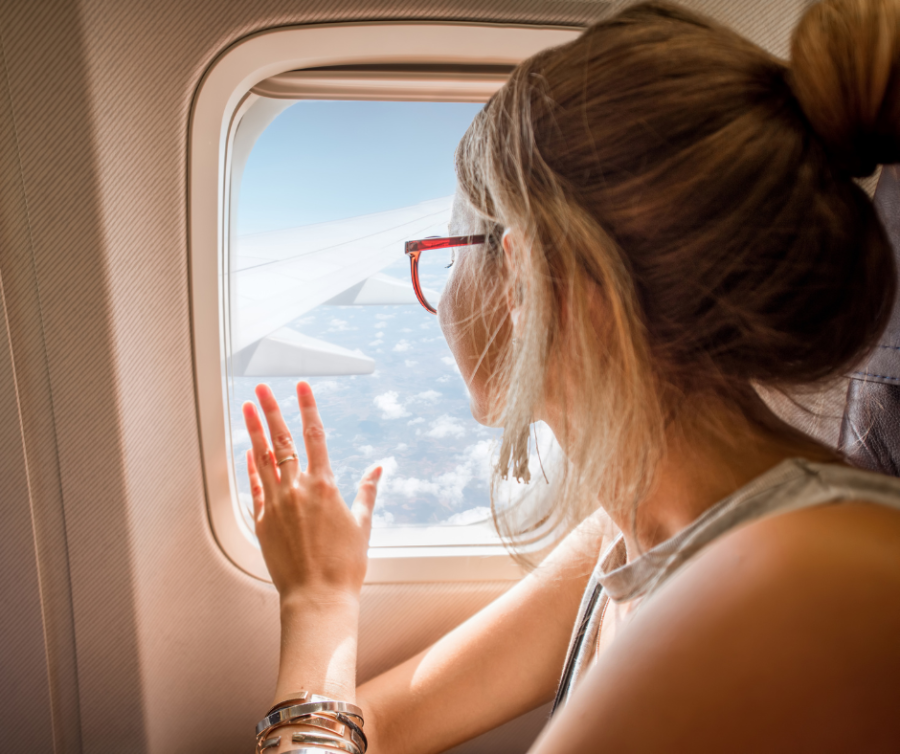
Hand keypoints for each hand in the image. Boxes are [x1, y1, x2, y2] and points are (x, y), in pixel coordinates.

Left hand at [242, 381, 381, 603]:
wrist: (318, 597)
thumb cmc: (344, 565)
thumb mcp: (362, 524)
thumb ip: (367, 491)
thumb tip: (379, 469)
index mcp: (324, 486)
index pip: (314, 436)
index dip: (308, 407)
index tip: (302, 387)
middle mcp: (297, 490)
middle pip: (281, 441)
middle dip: (272, 410)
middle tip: (262, 389)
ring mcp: (276, 504)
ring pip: (262, 459)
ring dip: (254, 431)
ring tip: (246, 408)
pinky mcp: (263, 521)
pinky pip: (255, 487)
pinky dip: (251, 467)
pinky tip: (248, 452)